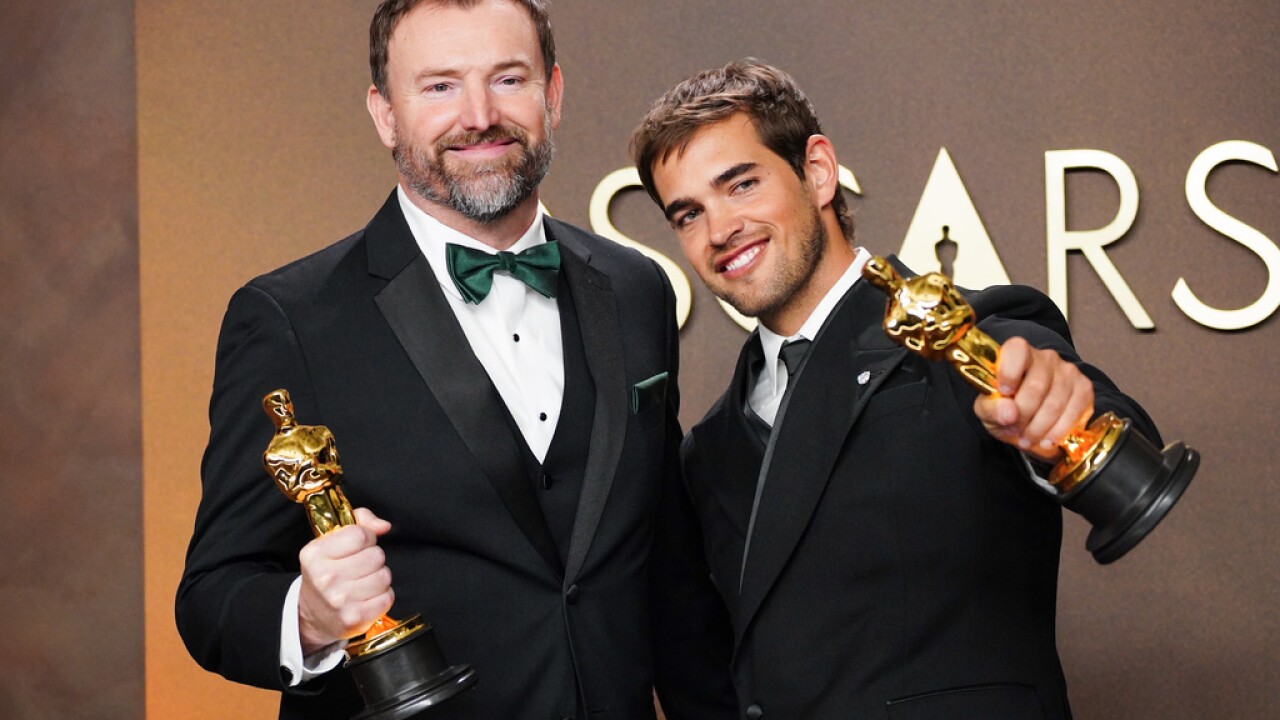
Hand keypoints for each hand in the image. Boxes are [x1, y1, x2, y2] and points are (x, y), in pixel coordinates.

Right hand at [296, 507, 393, 654]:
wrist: (311, 616)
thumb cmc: (326, 572)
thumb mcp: (330, 541)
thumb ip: (360, 521)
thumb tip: (384, 526)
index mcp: (315, 554)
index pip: (360, 535)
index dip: (367, 537)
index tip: (360, 545)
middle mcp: (325, 577)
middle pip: (376, 556)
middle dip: (374, 558)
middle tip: (360, 566)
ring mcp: (339, 600)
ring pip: (384, 576)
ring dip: (379, 578)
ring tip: (363, 582)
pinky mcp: (355, 618)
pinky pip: (387, 597)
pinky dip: (382, 596)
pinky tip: (367, 597)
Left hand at [973, 337, 1093, 462]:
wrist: (1029, 418)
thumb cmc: (1005, 406)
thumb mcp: (988, 409)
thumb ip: (992, 408)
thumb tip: (1009, 413)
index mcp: (1017, 353)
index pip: (1017, 350)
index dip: (1009, 372)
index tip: (1004, 393)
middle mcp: (1046, 357)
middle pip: (1036, 386)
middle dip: (1023, 414)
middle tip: (1013, 429)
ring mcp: (1068, 371)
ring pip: (1055, 404)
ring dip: (1039, 428)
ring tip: (1027, 439)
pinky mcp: (1084, 388)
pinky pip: (1074, 412)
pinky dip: (1058, 432)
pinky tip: (1047, 440)